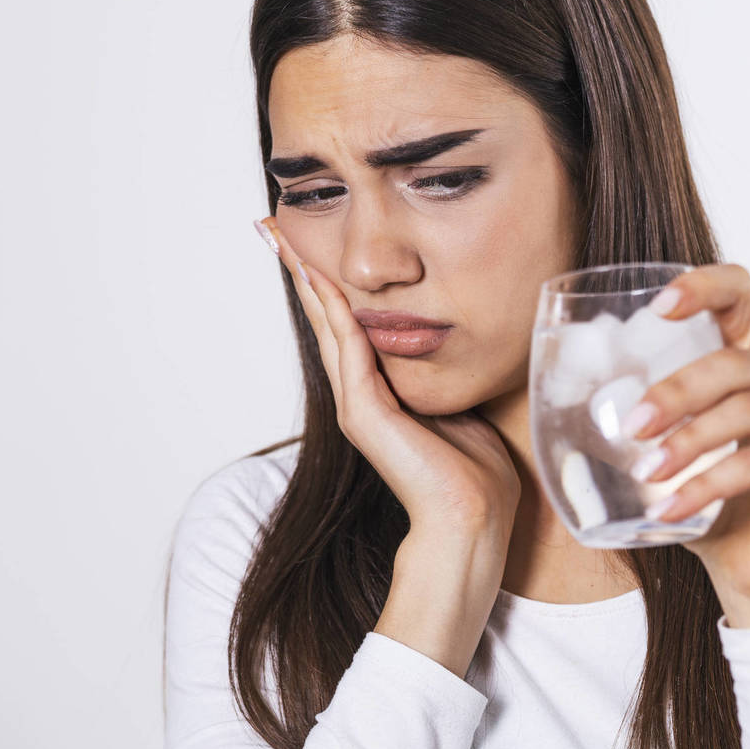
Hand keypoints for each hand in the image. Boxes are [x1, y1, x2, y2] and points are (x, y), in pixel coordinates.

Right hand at [253, 218, 520, 544]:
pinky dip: (334, 312)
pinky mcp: (364, 415)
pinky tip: (322, 279)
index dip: (328, 284)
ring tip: (284, 241)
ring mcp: (357, 406)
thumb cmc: (475, 472)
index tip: (311, 244)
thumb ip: (440, 375)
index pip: (346, 326)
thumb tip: (453, 342)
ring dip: (307, 282)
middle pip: (324, 320)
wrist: (473, 519)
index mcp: (379, 393)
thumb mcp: (457, 404)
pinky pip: (348, 350)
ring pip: (327, 328)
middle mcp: (360, 396)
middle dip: (302, 272)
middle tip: (274, 229)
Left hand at [629, 264, 749, 627]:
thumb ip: (637, 416)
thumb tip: (555, 396)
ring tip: (646, 473)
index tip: (659, 305)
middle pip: (733, 361)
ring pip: (746, 408)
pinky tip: (669, 509)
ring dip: (688, 442)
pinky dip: (706, 484)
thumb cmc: (707, 506)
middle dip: (675, 391)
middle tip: (632, 425)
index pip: (741, 295)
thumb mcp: (665, 451)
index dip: (705, 286)